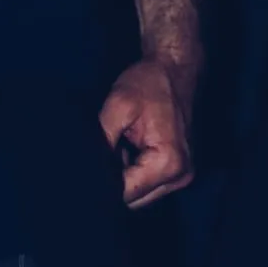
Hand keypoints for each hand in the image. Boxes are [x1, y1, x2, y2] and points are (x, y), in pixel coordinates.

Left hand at [99, 58, 193, 209]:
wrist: (176, 67)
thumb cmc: (148, 83)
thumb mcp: (119, 106)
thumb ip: (102, 141)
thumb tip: (84, 167)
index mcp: (168, 164)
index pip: (126, 193)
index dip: (102, 182)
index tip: (85, 167)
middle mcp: (180, 177)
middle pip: (134, 199)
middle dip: (113, 181)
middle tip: (97, 156)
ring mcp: (182, 176)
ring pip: (141, 194)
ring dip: (124, 177)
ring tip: (114, 149)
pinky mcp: (179, 170)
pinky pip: (150, 183)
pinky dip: (135, 172)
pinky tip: (125, 151)